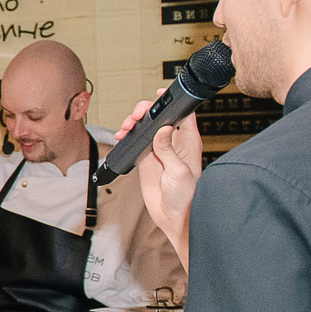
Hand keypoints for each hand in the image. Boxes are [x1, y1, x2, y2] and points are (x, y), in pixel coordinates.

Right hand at [127, 108, 201, 266]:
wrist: (174, 216)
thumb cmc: (186, 196)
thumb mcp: (178, 171)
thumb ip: (168, 150)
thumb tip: (162, 129)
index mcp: (188, 141)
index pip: (182, 113)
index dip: (171, 101)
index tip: (160, 95)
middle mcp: (174, 142)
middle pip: (159, 116)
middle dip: (146, 111)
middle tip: (137, 116)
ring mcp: (159, 149)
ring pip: (146, 126)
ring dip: (134, 122)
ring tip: (127, 127)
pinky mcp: (146, 158)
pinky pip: (135, 140)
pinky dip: (127, 136)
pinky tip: (122, 136)